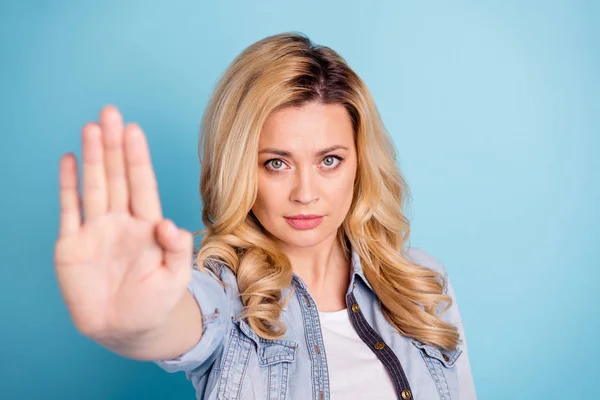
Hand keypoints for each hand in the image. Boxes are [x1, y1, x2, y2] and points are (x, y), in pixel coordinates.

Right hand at [54, 105, 193, 337]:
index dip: (137, 158)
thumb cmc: (155, 303)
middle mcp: (121, 221)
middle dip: (113, 145)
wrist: (126, 329)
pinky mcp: (72, 246)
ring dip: (92, 157)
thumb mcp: (173, 278)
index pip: (142, 184)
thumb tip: (167, 223)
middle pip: (117, 176)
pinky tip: (70, 160)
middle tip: (110, 112)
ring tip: (92, 128)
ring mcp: (96, 231)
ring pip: (94, 186)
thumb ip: (176, 249)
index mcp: (147, 226)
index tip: (134, 130)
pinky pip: (69, 210)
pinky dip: (68, 185)